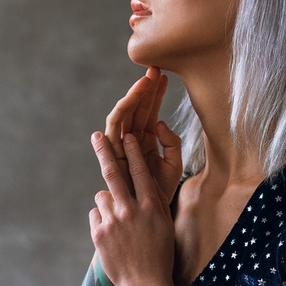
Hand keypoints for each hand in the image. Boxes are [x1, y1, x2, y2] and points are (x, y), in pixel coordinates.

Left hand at [89, 131, 175, 285]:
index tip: (126, 135)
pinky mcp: (99, 234)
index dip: (132, 151)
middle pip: (113, 173)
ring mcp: (113, 221)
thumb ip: (152, 202)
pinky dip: (102, 220)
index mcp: (151, 206)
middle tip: (97, 136)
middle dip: (104, 151)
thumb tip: (140, 182)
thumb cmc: (159, 254)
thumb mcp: (164, 224)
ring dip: (108, 203)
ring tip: (119, 224)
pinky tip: (112, 235)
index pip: (139, 170)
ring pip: (102, 197)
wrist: (146, 285)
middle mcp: (131, 210)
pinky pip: (96, 215)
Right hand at [104, 66, 183, 203]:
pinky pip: (112, 134)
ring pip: (124, 116)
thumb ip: (171, 143)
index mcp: (146, 140)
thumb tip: (158, 123)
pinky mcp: (113, 157)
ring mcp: (121, 147)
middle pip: (136, 109)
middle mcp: (132, 140)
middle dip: (144, 89)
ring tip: (143, 82)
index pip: (149, 111)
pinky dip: (117, 118)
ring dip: (133, 98)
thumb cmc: (161, 193)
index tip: (164, 75)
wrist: (151, 216)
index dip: (155, 93)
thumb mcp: (174, 165)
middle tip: (153, 69)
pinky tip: (126, 102)